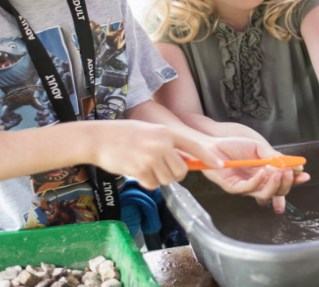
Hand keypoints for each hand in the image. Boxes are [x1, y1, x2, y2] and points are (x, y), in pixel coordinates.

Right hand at [91, 121, 222, 189]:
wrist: (98, 138)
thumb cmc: (123, 134)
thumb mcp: (150, 132)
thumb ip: (167, 144)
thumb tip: (183, 160)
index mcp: (166, 133)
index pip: (194, 146)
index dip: (208, 157)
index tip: (220, 164)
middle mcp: (161, 144)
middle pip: (181, 171)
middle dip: (174, 175)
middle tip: (160, 169)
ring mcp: (151, 157)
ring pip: (167, 180)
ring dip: (158, 179)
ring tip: (144, 166)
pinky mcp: (140, 170)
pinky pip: (153, 185)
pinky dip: (147, 182)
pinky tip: (136, 170)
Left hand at [200, 136, 309, 211]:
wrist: (215, 143)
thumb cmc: (234, 144)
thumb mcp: (259, 147)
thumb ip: (274, 156)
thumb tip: (292, 163)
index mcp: (265, 174)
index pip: (284, 181)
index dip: (295, 180)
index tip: (305, 175)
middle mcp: (257, 182)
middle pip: (277, 191)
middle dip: (287, 183)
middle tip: (290, 172)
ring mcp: (246, 187)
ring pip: (265, 193)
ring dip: (274, 184)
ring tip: (279, 173)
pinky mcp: (234, 187)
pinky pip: (249, 189)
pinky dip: (258, 181)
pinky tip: (264, 172)